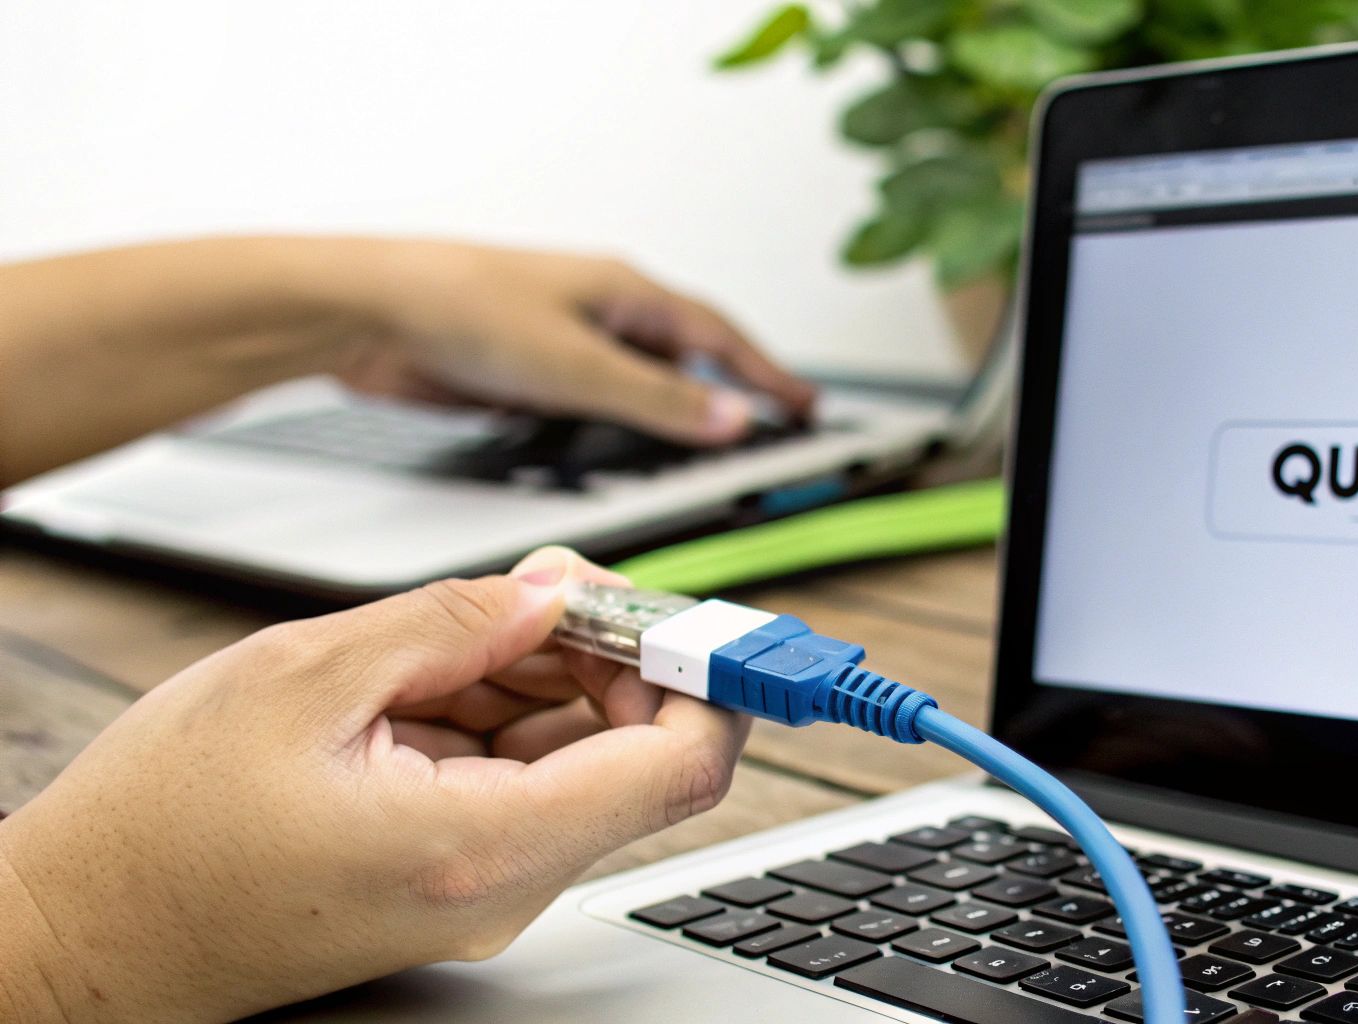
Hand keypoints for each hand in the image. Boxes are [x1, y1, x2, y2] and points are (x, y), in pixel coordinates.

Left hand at [0, 237, 815, 483]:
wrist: (365, 312)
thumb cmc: (461, 308)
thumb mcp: (580, 366)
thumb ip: (659, 401)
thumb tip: (731, 419)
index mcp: (625, 292)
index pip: (718, 337)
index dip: (766, 375)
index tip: (805, 404)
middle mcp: (599, 310)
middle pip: (683, 357)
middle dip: (726, 392)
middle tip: (767, 424)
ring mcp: (562, 340)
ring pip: (635, 383)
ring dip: (667, 414)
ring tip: (700, 449)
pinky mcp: (525, 371)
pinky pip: (591, 403)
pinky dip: (616, 428)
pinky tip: (612, 453)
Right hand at [0, 548, 747, 1022]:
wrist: (81, 938)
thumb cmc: (158, 833)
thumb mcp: (299, 679)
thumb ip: (448, 623)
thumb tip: (552, 591)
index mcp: (483, 842)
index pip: (681, 767)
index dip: (707, 676)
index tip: (686, 613)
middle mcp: (502, 881)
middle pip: (636, 753)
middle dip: (613, 651)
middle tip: (548, 587)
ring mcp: (482, 883)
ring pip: (578, 757)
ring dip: (548, 673)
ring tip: (461, 629)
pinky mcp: (453, 871)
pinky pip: (520, 777)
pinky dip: (501, 708)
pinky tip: (432, 673)